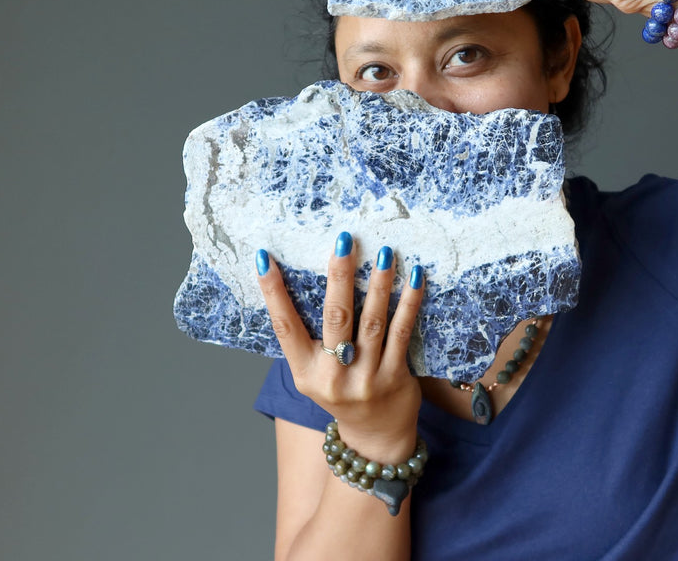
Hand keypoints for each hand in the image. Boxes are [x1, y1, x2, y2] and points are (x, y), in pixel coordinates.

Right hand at [256, 234, 423, 460]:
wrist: (375, 437)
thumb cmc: (341, 392)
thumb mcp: (315, 373)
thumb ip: (310, 339)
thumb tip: (308, 282)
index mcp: (306, 372)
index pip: (284, 326)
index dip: (273, 292)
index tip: (263, 258)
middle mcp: (333, 376)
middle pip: (335, 318)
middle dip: (339, 276)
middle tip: (344, 240)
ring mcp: (366, 378)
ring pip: (372, 321)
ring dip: (378, 283)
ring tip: (383, 252)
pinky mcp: (395, 378)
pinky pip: (401, 333)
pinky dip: (408, 303)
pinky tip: (414, 278)